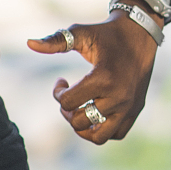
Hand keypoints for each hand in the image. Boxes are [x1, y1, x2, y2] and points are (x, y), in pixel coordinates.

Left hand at [26, 10, 159, 143]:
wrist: (141, 33)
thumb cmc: (107, 33)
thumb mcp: (81, 33)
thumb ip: (55, 41)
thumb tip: (29, 43)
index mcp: (103, 78)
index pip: (68, 102)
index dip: (57, 93)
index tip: (61, 81)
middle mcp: (118, 96)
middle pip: (80, 121)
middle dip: (68, 110)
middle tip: (70, 96)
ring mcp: (129, 106)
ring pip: (99, 136)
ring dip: (84, 127)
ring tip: (81, 111)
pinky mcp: (136, 110)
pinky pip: (117, 134)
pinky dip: (103, 130)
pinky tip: (97, 113)